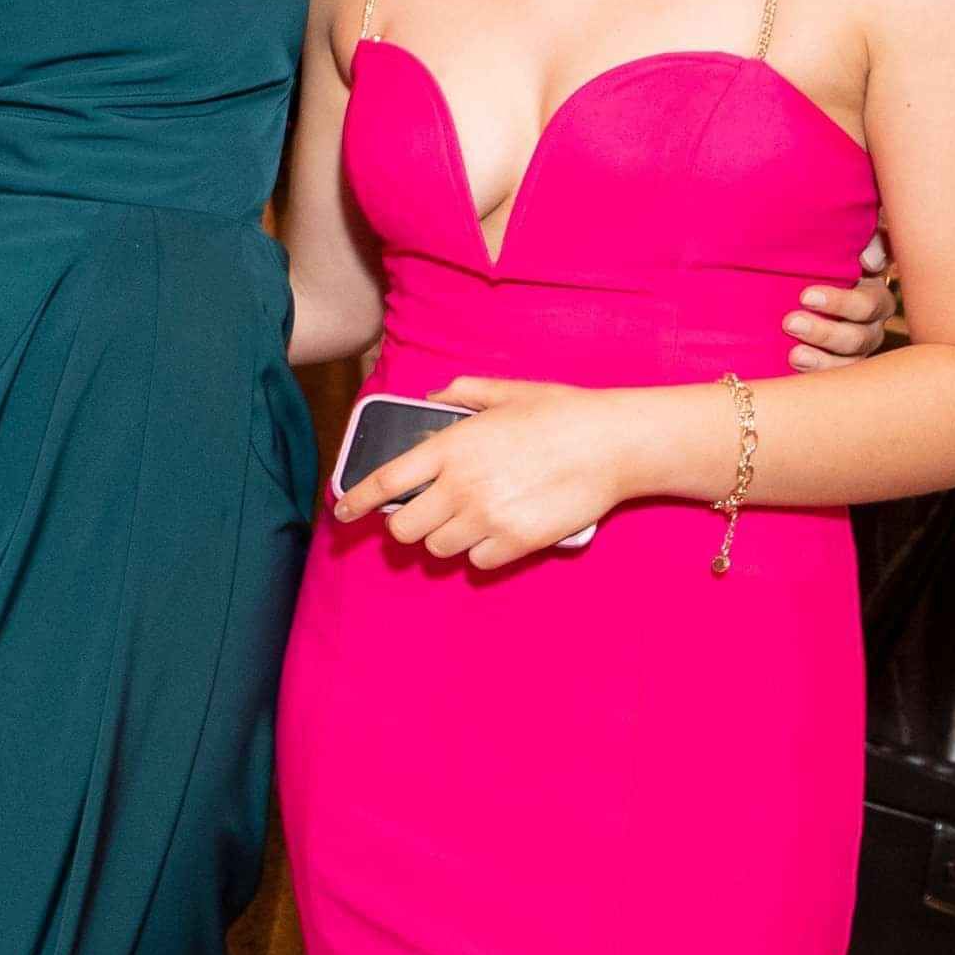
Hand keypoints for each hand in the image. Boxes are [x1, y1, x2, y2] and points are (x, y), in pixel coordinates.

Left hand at [333, 375, 641, 569]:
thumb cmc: (561, 412)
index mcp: (452, 447)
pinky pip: (479, 563)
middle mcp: (461, 486)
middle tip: (424, 516)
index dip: (356, 500)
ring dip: (446, 539)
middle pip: (404, 529)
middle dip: (407, 525)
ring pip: (439, 549)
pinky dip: (482, 553)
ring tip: (469, 520)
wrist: (612, 443)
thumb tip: (433, 398)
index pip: (385, 481)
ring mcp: (488, 518)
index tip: (342, 511)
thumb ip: (461, 393)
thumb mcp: (505, 391)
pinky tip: (500, 531)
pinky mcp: (517, 542)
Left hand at [784, 230, 895, 371]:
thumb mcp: (845, 244)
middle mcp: (871, 325)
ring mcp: (856, 349)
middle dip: (824, 332)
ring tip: (794, 354)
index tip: (805, 296)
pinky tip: (796, 364)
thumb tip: (869, 259)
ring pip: (848, 362)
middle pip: (858, 336)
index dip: (841, 303)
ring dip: (821, 359)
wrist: (801, 280)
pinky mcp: (840, 365)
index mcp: (874, 294)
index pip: (868, 304)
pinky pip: (836, 377)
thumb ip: (867, 242)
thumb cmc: (828, 258)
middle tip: (790, 323)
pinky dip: (817, 373)